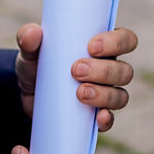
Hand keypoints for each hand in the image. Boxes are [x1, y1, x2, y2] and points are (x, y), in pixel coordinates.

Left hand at [15, 23, 137, 131]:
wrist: (28, 95)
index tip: (91, 46)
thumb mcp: (31, 50)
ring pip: (121, 95)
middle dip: (103, 71)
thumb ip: (28, 38)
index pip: (125, 39)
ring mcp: (105, 94)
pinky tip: (97, 117)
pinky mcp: (94, 116)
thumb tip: (33, 33)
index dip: (116, 42)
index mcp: (103, 47)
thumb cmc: (38, 64)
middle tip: (75, 70)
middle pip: (124, 71)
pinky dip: (106, 119)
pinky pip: (110, 119)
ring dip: (104, 94)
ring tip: (79, 93)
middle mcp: (110, 69)